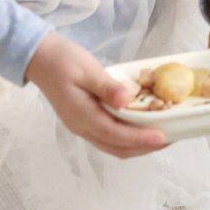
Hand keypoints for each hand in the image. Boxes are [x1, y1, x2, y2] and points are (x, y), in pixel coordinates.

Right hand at [25, 32, 166, 158]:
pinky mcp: (85, 123)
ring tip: (159, 137)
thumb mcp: (86, 68)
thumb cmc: (62, 61)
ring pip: (114, 147)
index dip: (141, 139)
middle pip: (118, 149)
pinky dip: (128, 139)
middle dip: (144, 148)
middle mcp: (83, 129)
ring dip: (137, 146)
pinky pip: (109, 138)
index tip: (163, 137)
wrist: (39, 61)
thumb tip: (127, 100)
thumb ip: (107, 87)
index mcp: (83, 117)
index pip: (117, 135)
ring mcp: (83, 128)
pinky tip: (141, 129)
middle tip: (170, 139)